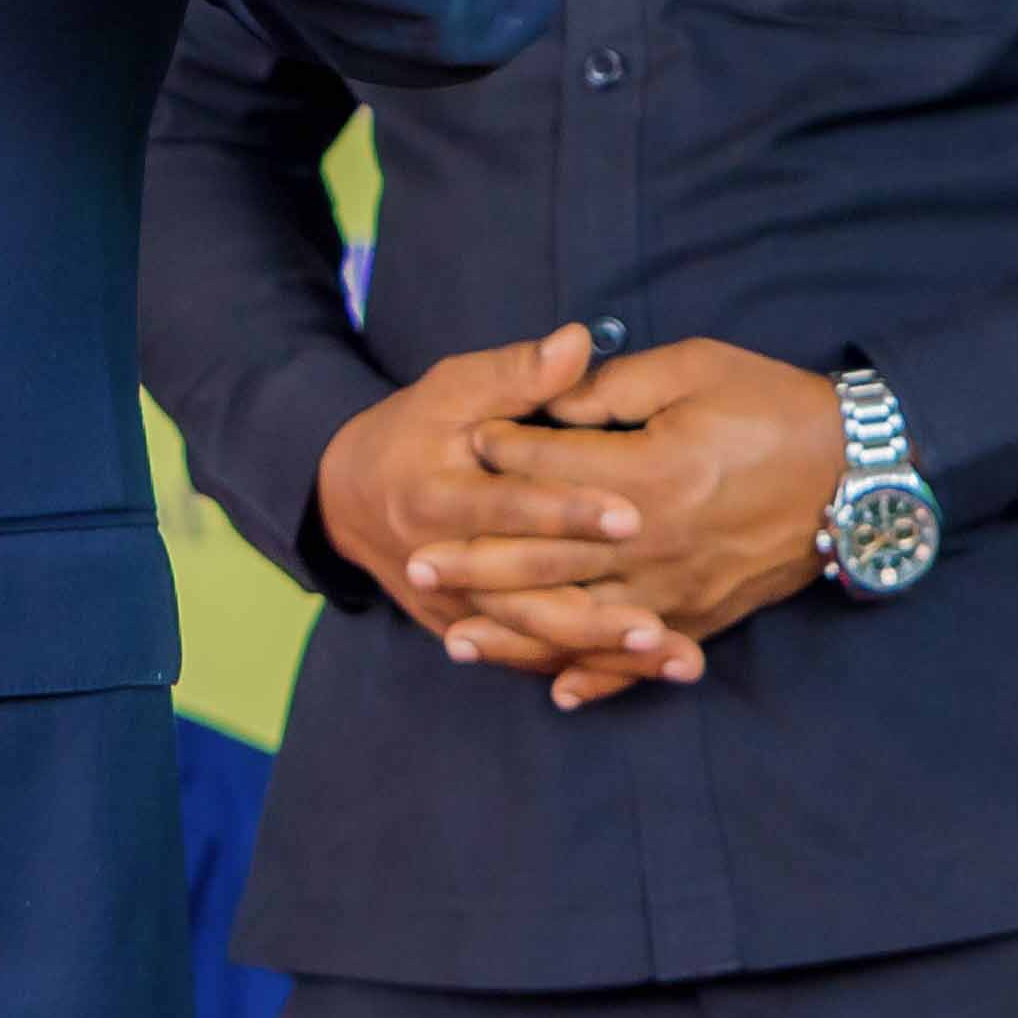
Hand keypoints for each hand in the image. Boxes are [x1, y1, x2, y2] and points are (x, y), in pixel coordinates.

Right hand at [312, 328, 665, 675]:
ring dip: (602, 652)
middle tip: (660, 624)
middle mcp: (443, 562)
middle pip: (525, 597)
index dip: (567, 511)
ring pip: (534, 639)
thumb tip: (579, 342)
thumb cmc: (412, 430)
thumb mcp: (452, 389)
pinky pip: (531, 660)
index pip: (510, 507)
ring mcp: (455, 607)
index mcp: (437, 496)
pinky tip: (643, 676)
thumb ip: (517, 373)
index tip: (631, 514)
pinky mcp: (470, 631)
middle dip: (596, 615)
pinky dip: (586, 671)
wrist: (347, 498)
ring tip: (670, 656)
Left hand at [451, 343, 850, 704]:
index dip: (501, 455)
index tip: (460, 445)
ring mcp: (678, 590)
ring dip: (514, 633)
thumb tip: (548, 398)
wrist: (860, 473)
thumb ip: (613, 387)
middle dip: (475, 563)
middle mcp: (655, 545)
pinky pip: (638, 658)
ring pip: (579, 622)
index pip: (551, 473)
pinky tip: (557, 692)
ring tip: (456, 640)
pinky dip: (598, 679)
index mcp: (648, 476)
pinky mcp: (703, 616)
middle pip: (545, 559)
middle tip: (415, 565)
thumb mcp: (695, 369)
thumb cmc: (774, 406)